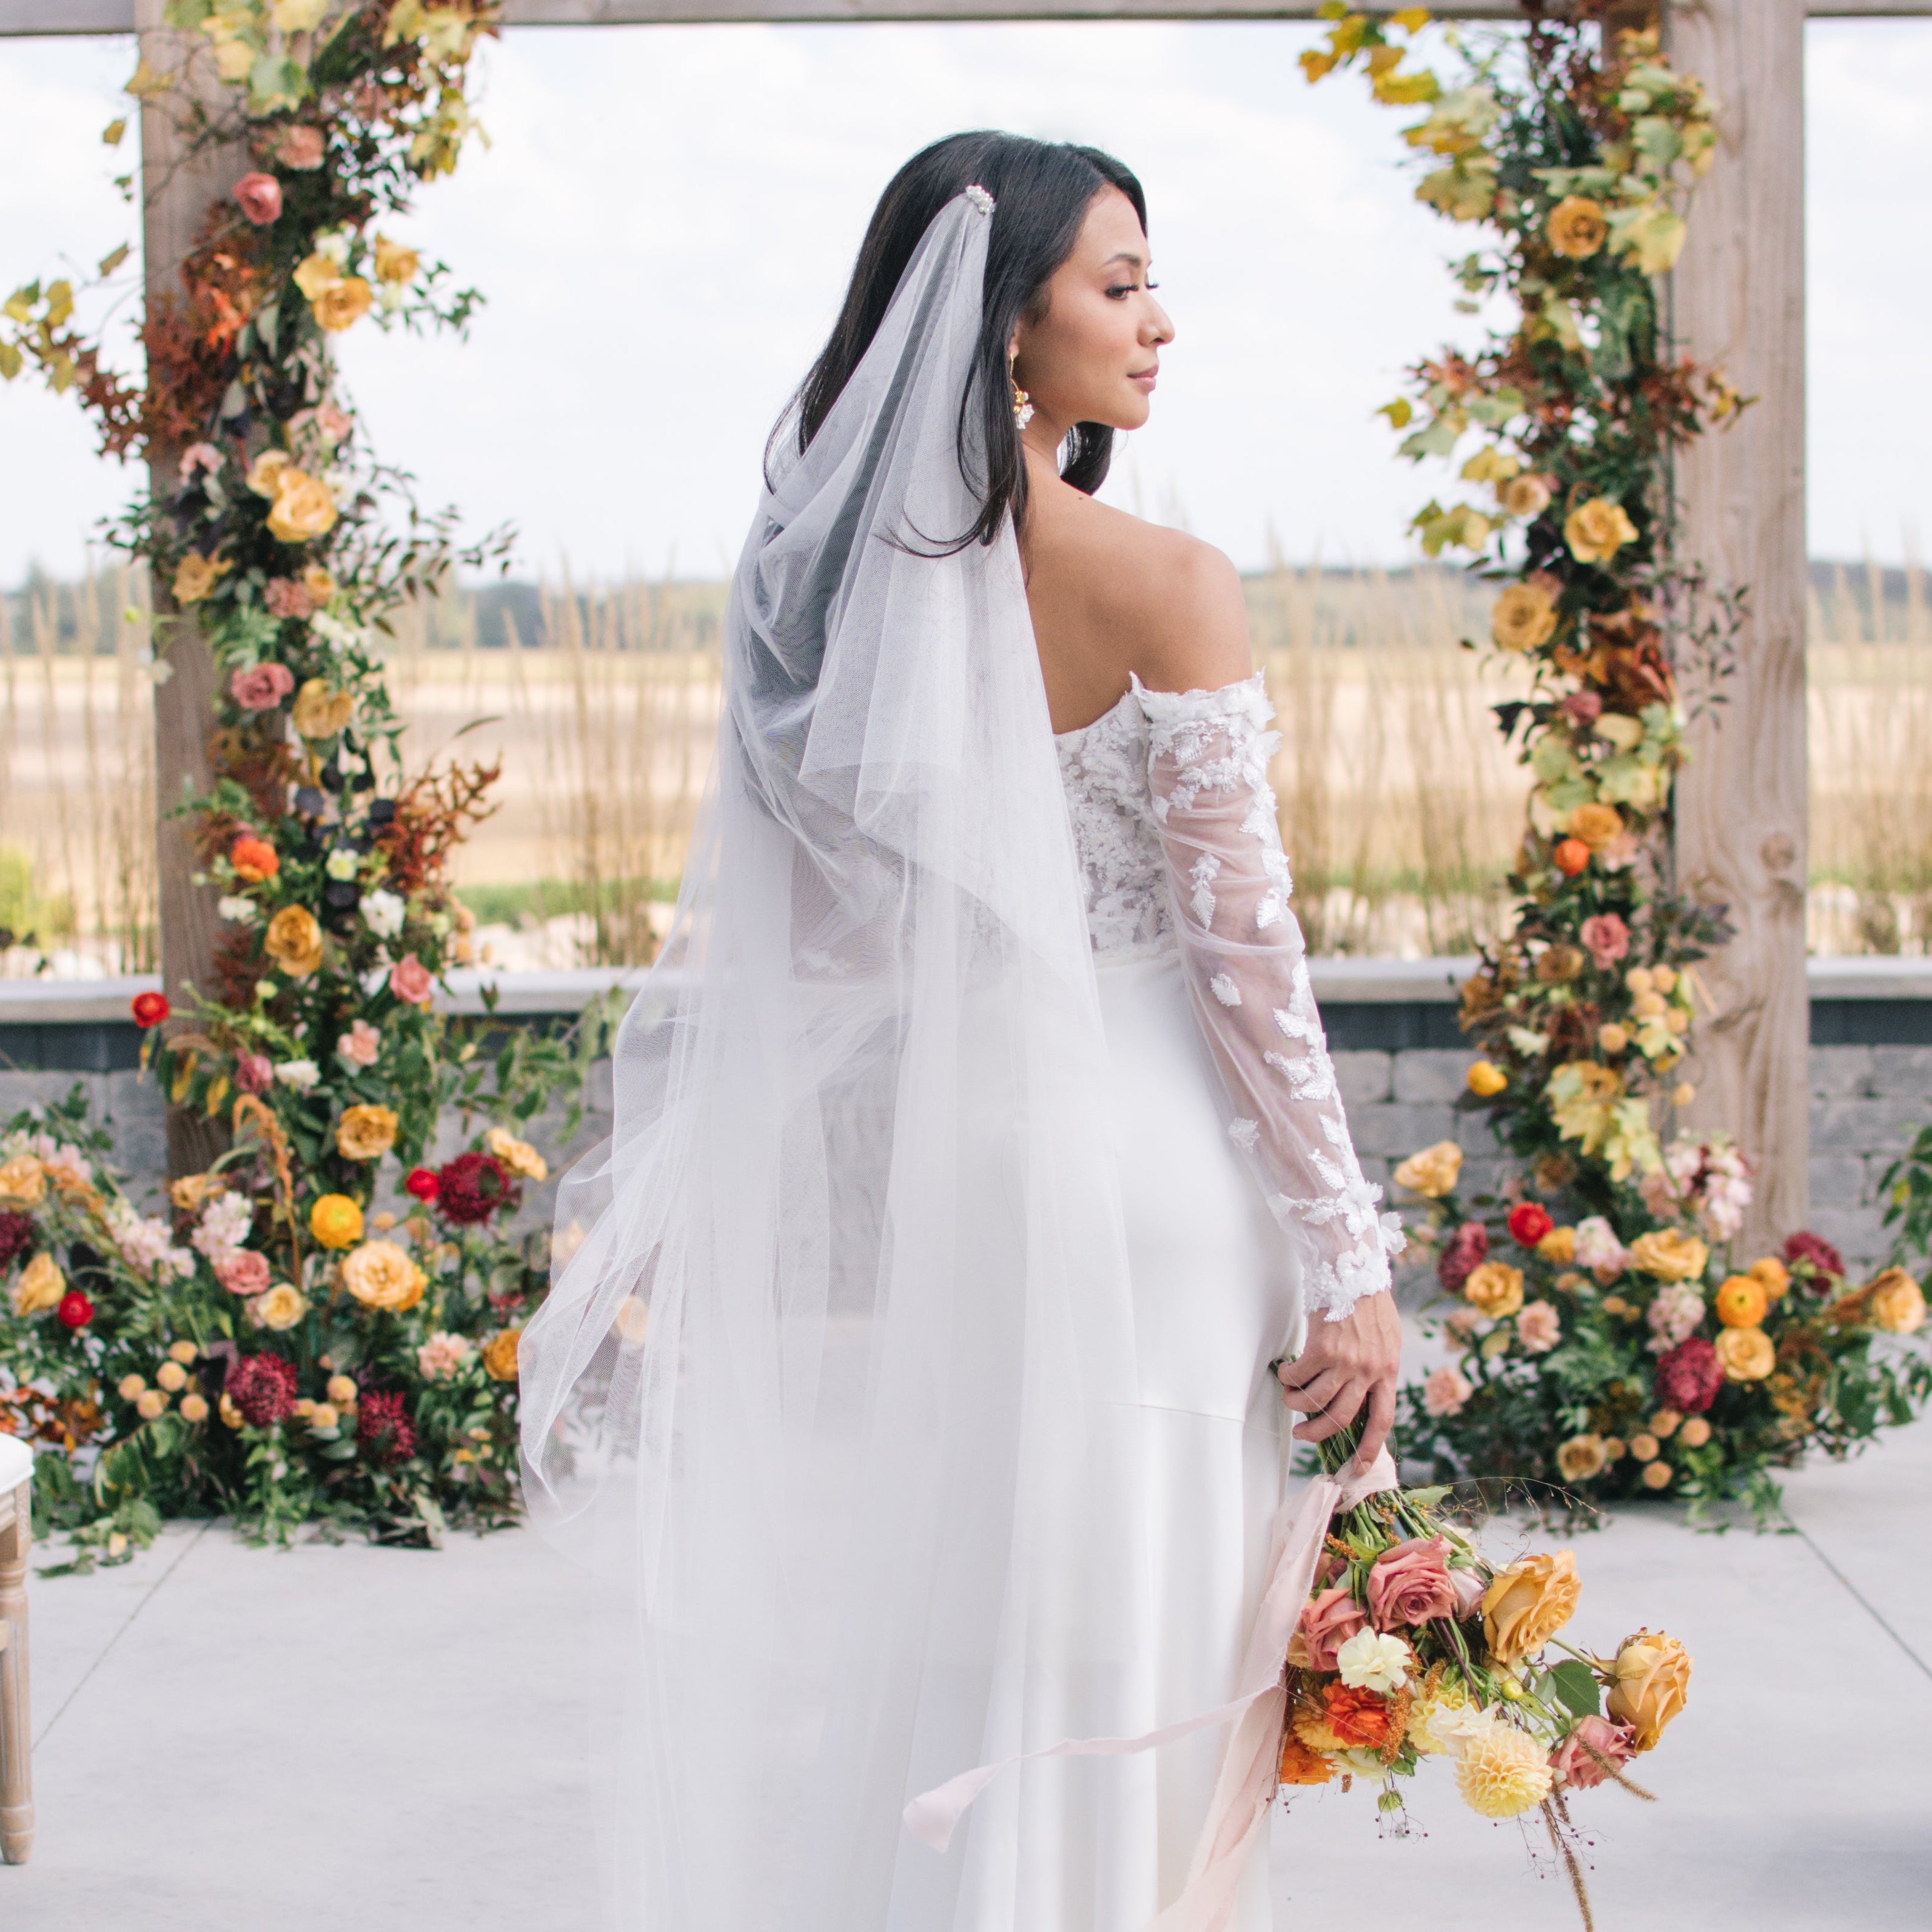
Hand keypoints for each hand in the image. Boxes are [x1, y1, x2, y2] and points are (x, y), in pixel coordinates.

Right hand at [1275, 1291, 1402, 1473]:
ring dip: (1297, 1404)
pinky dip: (1289, 1379)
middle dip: (1319, 1432)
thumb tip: (1366, 1390)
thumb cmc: (1370, 1301)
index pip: (1382, 1419)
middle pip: (1342, 1418)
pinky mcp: (1323, 1348)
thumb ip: (1379, 1365)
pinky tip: (1286, 1372)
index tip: (1358, 1466)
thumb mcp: (1387, 1338)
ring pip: (1316, 1400)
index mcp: (1388, 1370)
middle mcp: (1369, 1370)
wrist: (1354, 1269)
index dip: (1369, 1447)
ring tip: (1290, 1398)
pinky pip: (1299, 1376)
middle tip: (1303, 1434)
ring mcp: (1346, 1360)